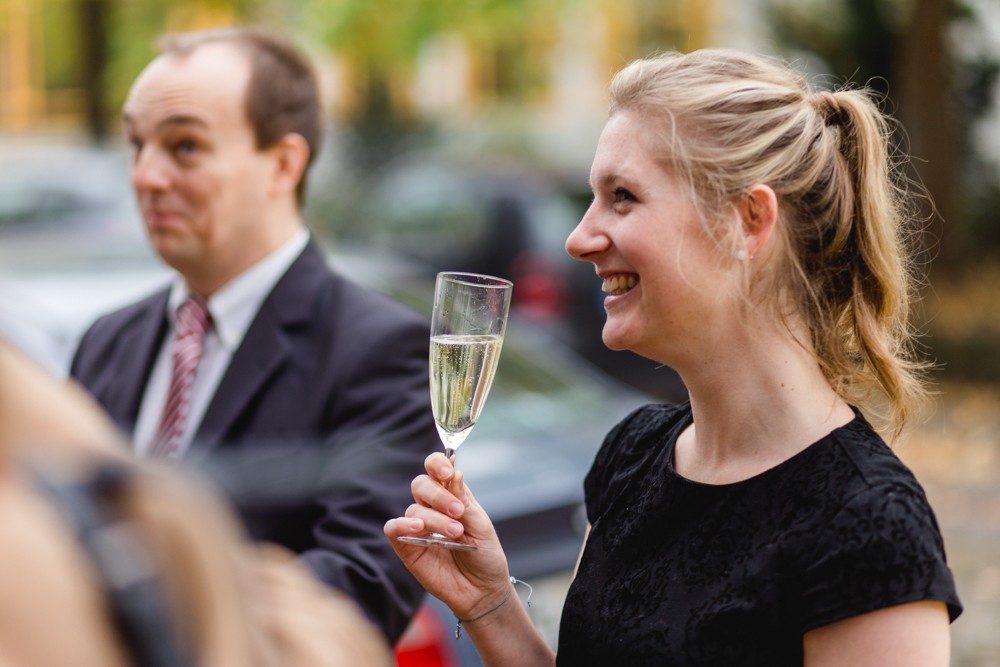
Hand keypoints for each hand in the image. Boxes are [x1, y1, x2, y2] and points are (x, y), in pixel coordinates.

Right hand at [384, 452, 510, 617]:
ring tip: (455, 534)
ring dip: (435, 518)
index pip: (436, 469)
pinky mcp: (407, 547)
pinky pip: (393, 528)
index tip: (448, 473)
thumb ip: (465, 501)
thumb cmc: (484, 555)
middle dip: (439, 495)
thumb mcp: (481, 525)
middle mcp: (432, 508)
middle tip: (458, 513)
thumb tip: (455, 472)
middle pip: (421, 484)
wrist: (483, 590)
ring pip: (414, 508)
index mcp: (452, 496)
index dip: (437, 464)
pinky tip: (417, 528)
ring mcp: (418, 527)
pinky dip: (402, 524)